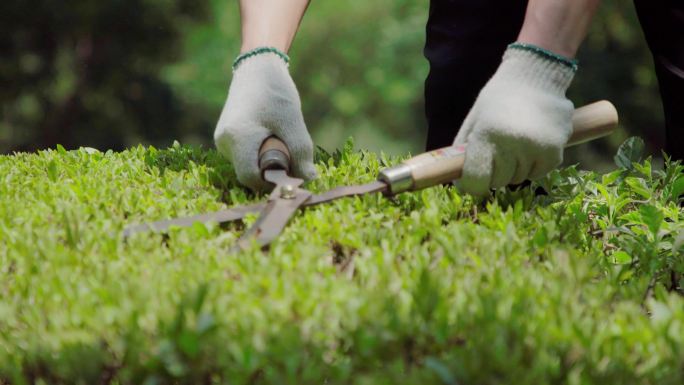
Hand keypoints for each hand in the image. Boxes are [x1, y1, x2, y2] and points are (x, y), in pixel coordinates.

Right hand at [214, 52, 315, 190]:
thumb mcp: (293, 123)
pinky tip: (272, 136)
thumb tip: (309, 179)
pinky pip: (245, 157)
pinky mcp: (225, 139)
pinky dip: (261, 154)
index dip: (273, 181)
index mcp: (238, 138)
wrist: (257, 67)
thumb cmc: (276, 92)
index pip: (251, 177)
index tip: (294, 172)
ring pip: (248, 165)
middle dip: (273, 170)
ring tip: (280, 137)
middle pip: (250, 173)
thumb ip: (301, 153)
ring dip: (268, 161)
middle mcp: (224, 143)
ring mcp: (222, 141)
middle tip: (291, 152)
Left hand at [453, 46, 575, 195]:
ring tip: (515, 142)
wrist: (535, 76)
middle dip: (494, 173)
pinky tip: (531, 143)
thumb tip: (457, 181)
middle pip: (498, 181)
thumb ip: (464, 150)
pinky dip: (533, 164)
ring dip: (515, 168)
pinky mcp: (554, 152)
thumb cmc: (498, 99)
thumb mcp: (474, 120)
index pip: (476, 179)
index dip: (471, 184)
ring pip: (519, 178)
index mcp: (487, 134)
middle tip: (496, 153)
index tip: (471, 181)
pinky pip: (538, 173)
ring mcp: (535, 149)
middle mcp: (512, 144)